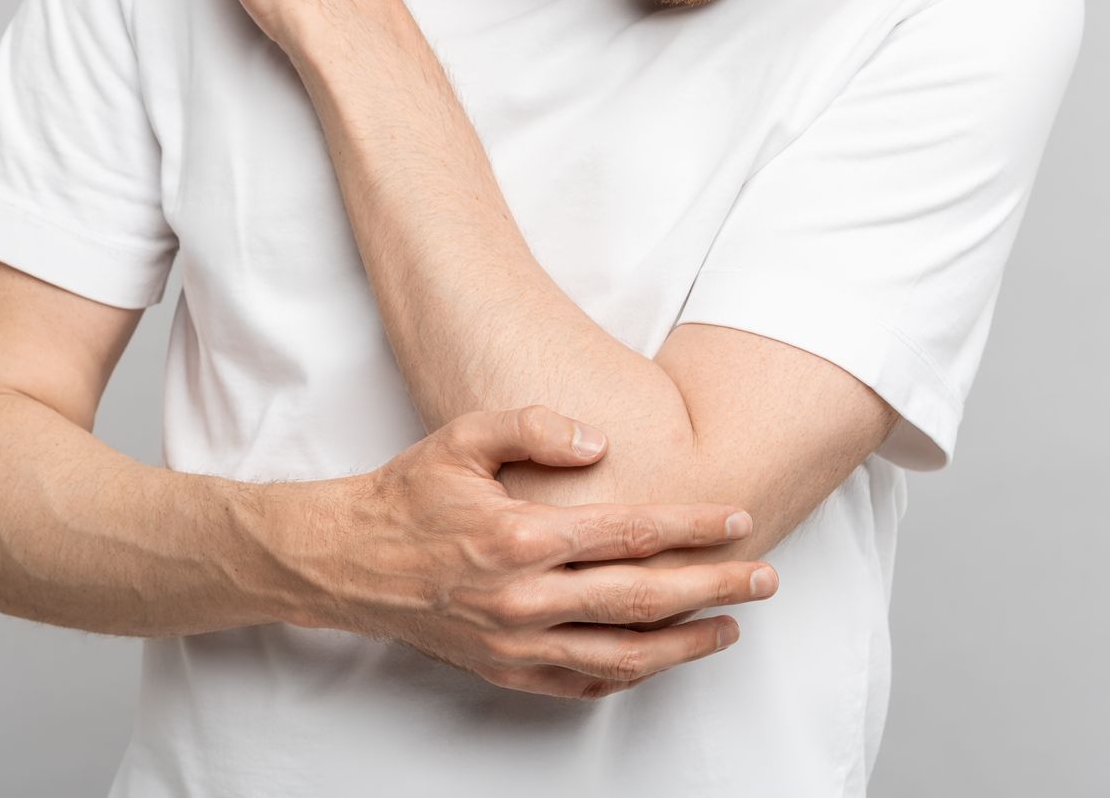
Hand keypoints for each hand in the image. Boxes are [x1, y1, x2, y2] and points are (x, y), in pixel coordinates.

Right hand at [284, 405, 778, 700]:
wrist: (344, 561)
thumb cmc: (406, 495)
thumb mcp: (462, 435)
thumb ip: (533, 425)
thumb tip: (600, 442)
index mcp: (520, 536)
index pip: (631, 533)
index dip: (693, 527)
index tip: (738, 520)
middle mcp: (524, 597)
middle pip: (644, 598)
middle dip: (714, 588)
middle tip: (765, 579)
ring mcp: (515, 643)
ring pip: (622, 655)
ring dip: (685, 643)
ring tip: (728, 627)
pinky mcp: (503, 670)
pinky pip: (580, 685)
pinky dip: (628, 675)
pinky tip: (657, 657)